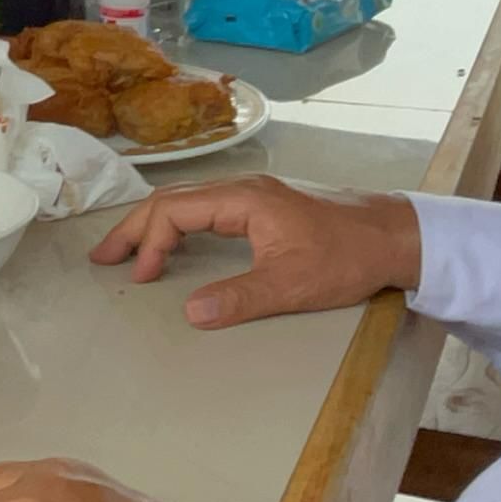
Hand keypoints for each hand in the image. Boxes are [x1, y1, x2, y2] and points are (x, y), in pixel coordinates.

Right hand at [90, 176, 419, 327]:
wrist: (397, 236)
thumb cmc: (347, 257)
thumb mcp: (293, 285)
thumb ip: (239, 298)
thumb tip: (190, 312)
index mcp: (244, 199)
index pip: (176, 211)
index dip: (150, 243)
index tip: (142, 278)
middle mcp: (244, 189)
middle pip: (173, 200)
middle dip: (135, 229)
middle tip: (103, 259)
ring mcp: (257, 195)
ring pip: (190, 202)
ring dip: (156, 226)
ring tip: (129, 252)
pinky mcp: (269, 206)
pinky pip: (208, 208)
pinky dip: (180, 225)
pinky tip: (177, 244)